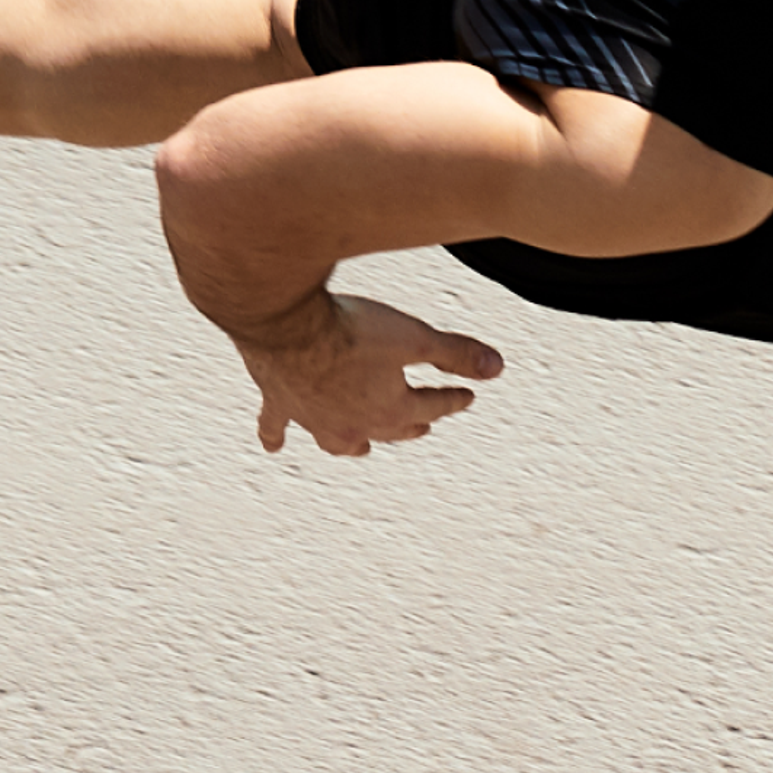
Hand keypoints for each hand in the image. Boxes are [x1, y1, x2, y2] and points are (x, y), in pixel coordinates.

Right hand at [229, 288, 503, 455]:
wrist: (288, 324)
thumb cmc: (351, 329)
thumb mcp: (414, 336)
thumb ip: (456, 353)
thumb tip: (498, 368)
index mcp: (390, 410)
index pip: (432, 405)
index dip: (453, 399)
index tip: (468, 395)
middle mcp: (353, 424)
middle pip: (390, 428)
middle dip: (411, 424)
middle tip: (423, 423)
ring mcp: (313, 418)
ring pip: (339, 441)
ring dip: (354, 443)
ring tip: (361, 448)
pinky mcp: (279, 403)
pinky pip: (277, 426)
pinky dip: (276, 435)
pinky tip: (274, 446)